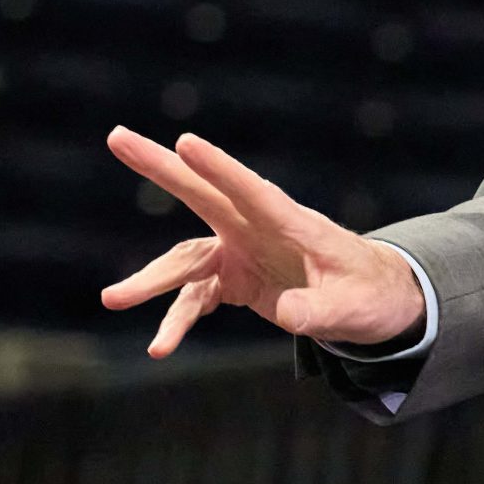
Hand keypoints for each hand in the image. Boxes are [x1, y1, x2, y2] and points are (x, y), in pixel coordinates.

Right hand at [100, 127, 427, 356]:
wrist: (372, 300)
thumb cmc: (370, 294)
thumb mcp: (353, 308)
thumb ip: (320, 309)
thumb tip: (288, 314)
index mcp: (293, 224)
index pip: (253, 191)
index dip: (219, 167)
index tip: (186, 142)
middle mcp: (259, 228)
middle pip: (203, 194)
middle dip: (160, 167)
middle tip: (116, 136)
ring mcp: (242, 250)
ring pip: (186, 259)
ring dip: (151, 280)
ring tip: (111, 300)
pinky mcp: (234, 276)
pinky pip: (195, 297)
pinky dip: (177, 320)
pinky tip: (161, 346)